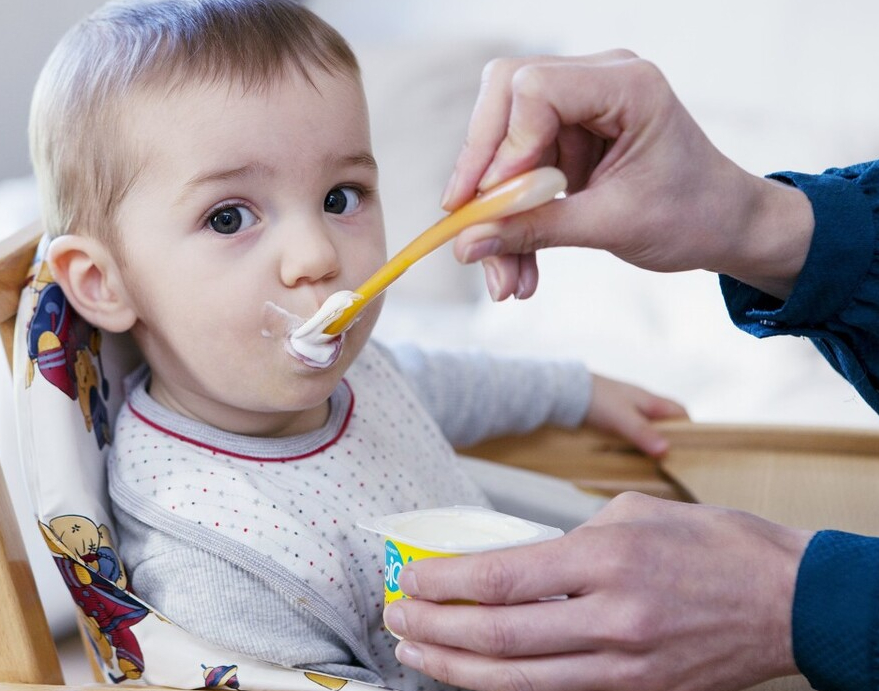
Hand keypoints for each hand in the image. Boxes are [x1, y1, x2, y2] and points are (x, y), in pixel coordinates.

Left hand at [383, 492, 812, 690]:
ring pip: (518, 681)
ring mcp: (627, 668)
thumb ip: (564, 542)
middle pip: (497, 636)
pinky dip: (506, 687)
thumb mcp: (631, 514)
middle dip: (433, 629)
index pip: (499, 578)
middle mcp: (612, 619)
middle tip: (396, 618)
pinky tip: (474, 676)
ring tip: (415, 652)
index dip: (441, 583)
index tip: (407, 579)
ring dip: (455, 669)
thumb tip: (505, 564)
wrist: (792, 601)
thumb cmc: (713, 546)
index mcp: (606, 559)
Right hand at [443, 51, 813, 301]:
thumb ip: (536, 228)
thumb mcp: (612, 226)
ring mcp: (580, 104)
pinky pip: (517, 165)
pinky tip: (516, 266)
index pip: (535, 89)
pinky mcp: (567, 133)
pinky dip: (511, 216)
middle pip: (504, 99)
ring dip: (494, 209)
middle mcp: (598, 79)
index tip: (490, 205)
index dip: (503, 147)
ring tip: (503, 278)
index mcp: (627, 85)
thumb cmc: (693, 217)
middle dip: (481, 170)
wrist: (727, 227)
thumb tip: (467, 244)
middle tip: (467, 228)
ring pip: (502, 141)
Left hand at [584, 374, 687, 456]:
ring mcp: (626, 410)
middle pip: (665, 423)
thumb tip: (667, 450)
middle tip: (671, 463)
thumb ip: (643, 433)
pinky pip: (630, 431)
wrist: (564, 390)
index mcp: (650, 400)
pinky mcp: (612, 417)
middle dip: (669, 440)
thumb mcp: (622, 418)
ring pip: (647, 428)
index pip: (680, 413)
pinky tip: (629, 455)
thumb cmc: (596, 400)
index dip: (689, 429)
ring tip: (652, 464)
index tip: (690, 450)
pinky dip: (633, 443)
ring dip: (649, 443)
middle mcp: (641, 404)